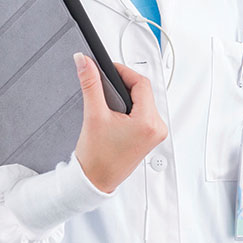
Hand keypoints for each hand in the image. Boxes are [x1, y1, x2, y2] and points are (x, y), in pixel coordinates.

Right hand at [73, 54, 166, 191]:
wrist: (95, 181)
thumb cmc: (97, 158)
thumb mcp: (93, 115)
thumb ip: (90, 84)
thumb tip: (85, 62)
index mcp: (148, 122)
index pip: (141, 83)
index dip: (123, 72)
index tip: (108, 68)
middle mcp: (157, 128)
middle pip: (144, 91)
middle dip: (124, 84)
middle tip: (105, 82)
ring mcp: (155, 134)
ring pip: (144, 101)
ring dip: (127, 96)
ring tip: (108, 98)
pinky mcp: (150, 137)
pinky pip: (144, 113)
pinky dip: (130, 107)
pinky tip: (116, 111)